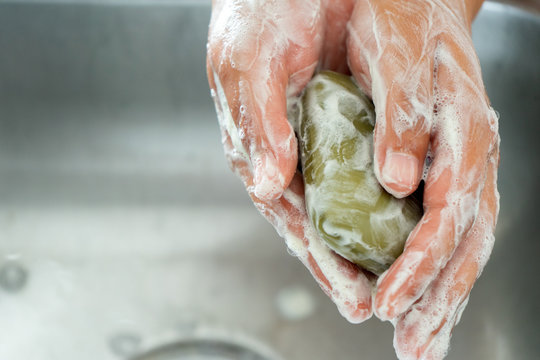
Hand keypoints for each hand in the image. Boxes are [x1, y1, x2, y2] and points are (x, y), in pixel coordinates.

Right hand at [206, 0, 372, 322]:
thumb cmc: (256, 15)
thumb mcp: (249, 63)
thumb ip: (257, 123)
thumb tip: (266, 183)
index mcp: (254, 147)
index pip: (286, 215)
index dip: (316, 256)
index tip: (349, 291)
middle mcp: (281, 153)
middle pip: (310, 222)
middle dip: (336, 266)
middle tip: (368, 304)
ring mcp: (305, 144)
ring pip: (331, 206)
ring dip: (352, 246)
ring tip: (378, 285)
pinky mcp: (330, 127)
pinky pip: (349, 172)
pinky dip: (367, 203)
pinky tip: (385, 226)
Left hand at [347, 0, 498, 357]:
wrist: (414, 3)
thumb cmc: (401, 20)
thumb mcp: (397, 56)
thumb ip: (402, 116)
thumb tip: (399, 182)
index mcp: (463, 130)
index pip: (451, 212)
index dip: (422, 261)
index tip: (391, 301)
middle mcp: (470, 157)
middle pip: (464, 241)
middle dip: (438, 298)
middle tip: (412, 347)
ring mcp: (462, 168)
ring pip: (461, 244)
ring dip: (441, 299)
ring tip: (419, 345)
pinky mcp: (446, 173)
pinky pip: (446, 230)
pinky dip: (434, 271)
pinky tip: (421, 300)